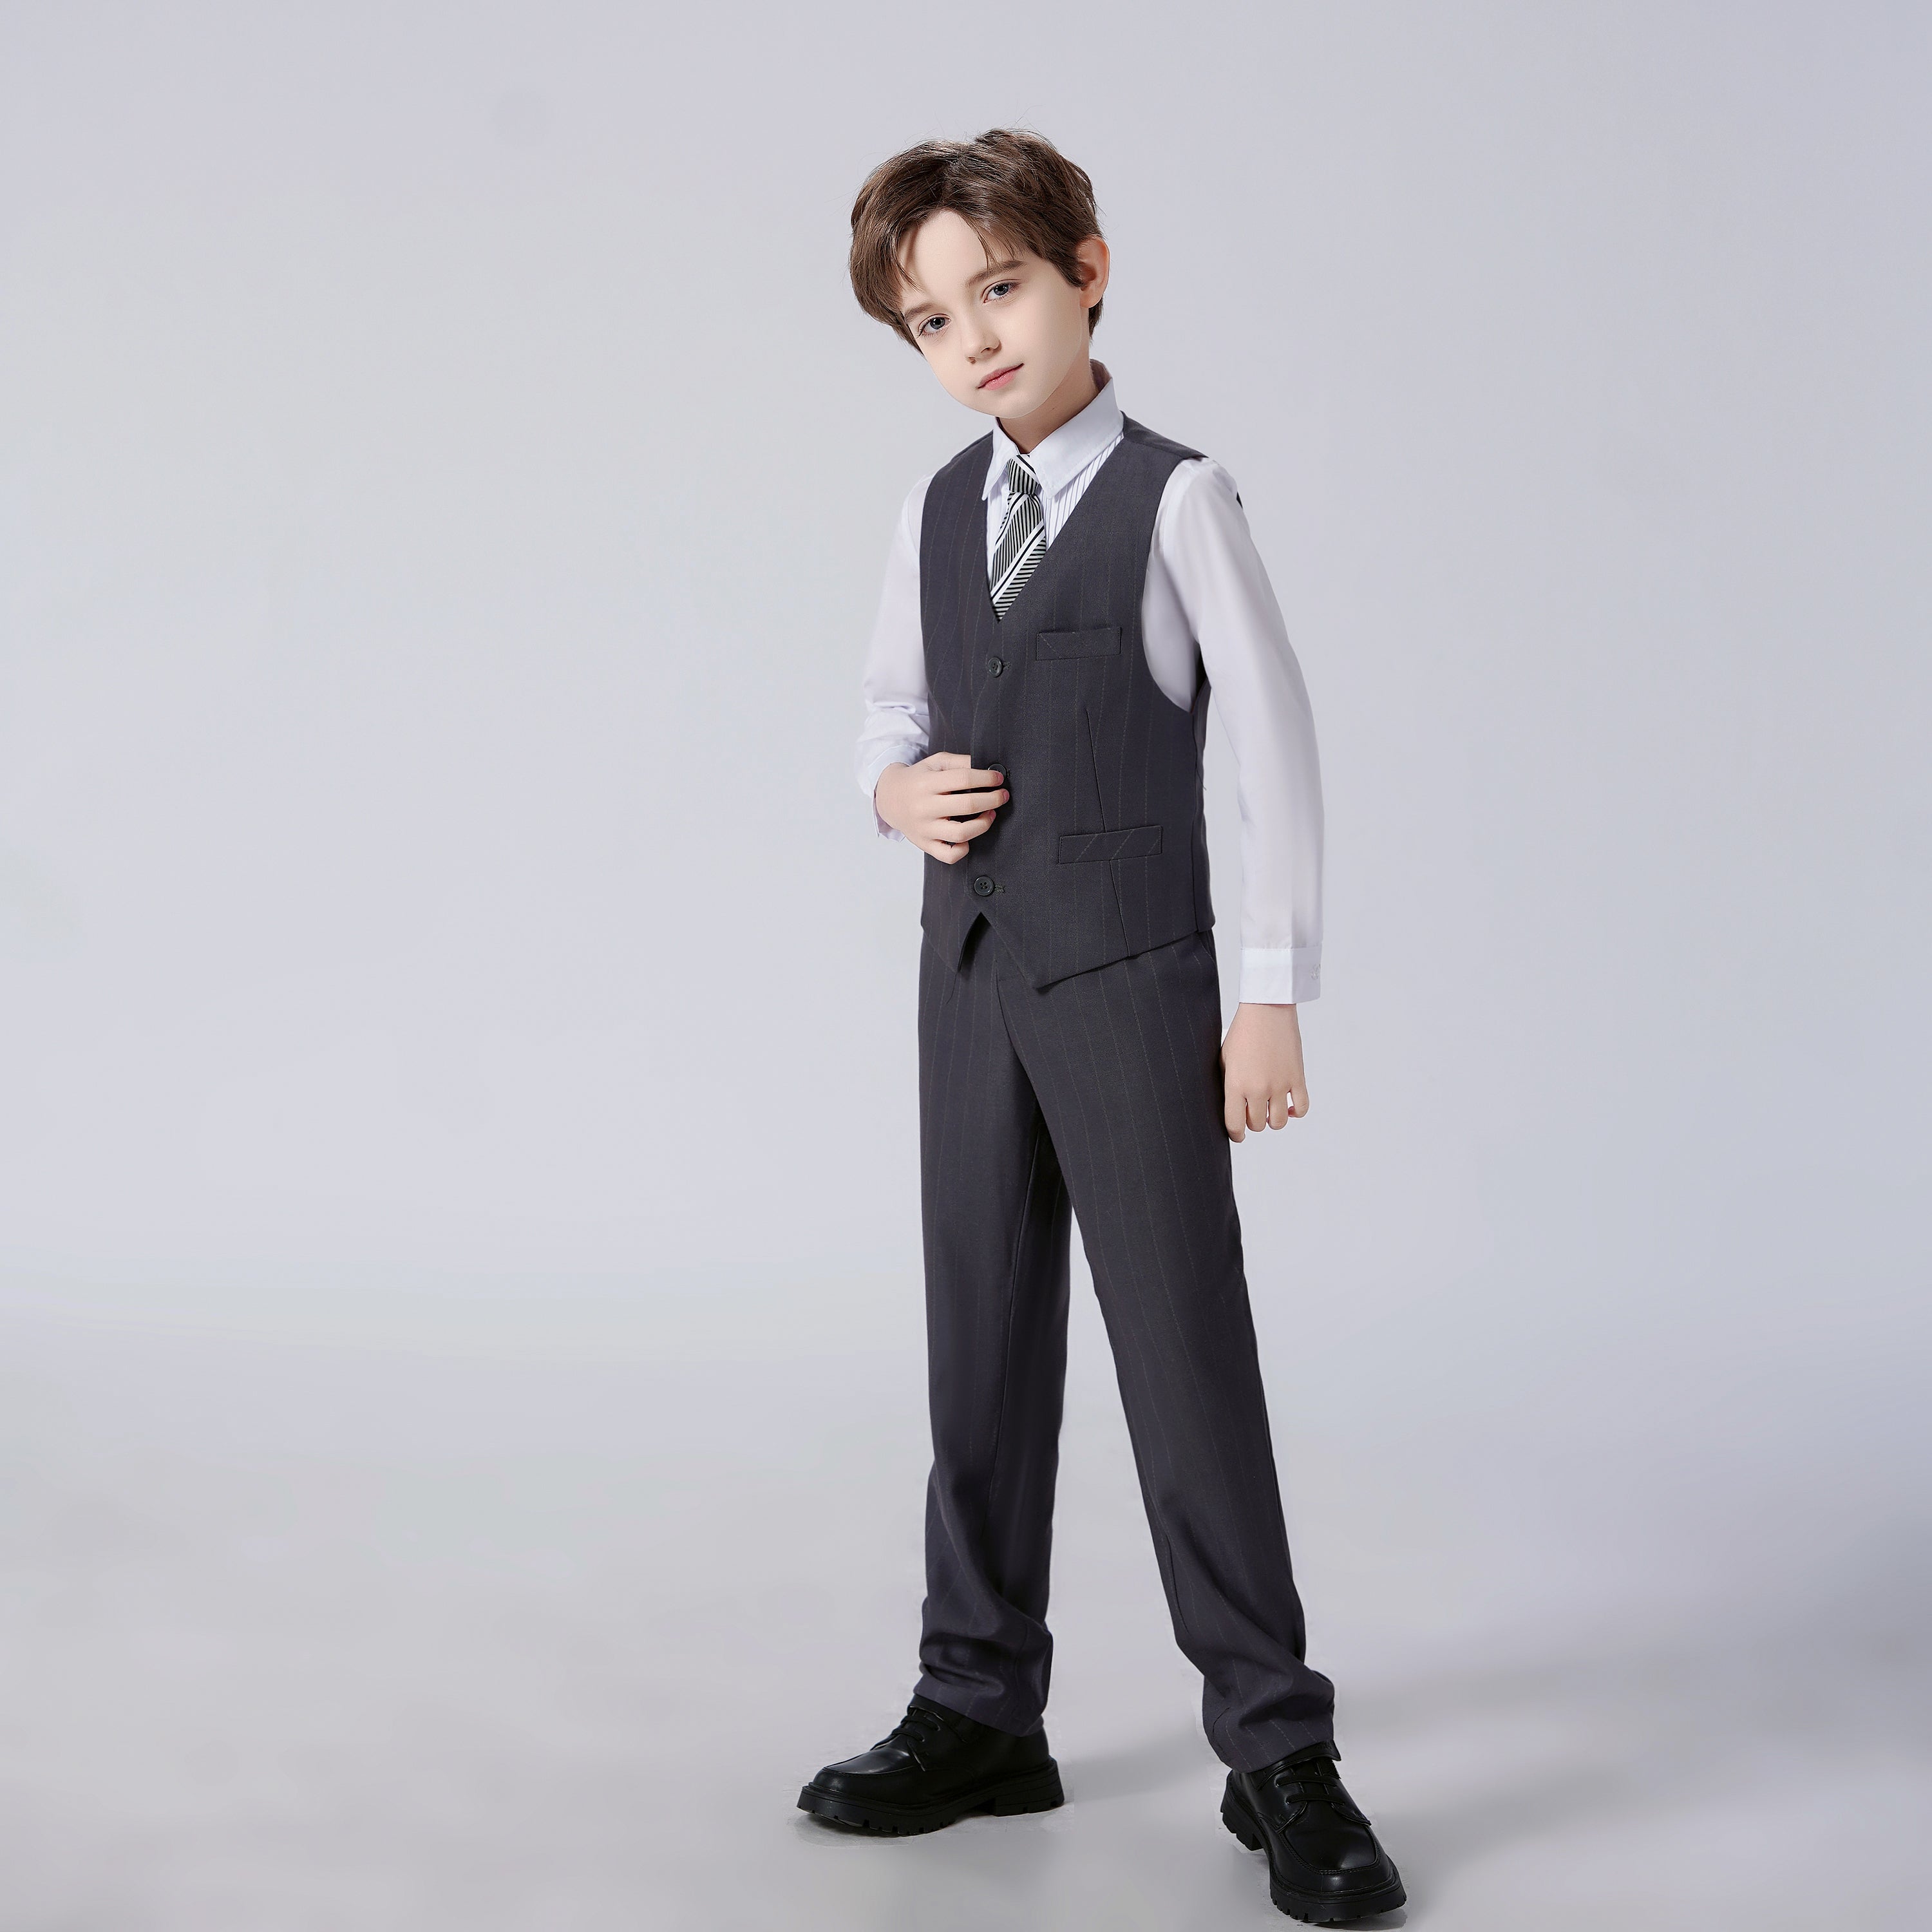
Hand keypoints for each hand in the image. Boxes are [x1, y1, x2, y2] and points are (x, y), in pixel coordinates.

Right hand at [875, 752, 1009, 862]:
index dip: (986, 778)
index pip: (964, 778)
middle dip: (992, 800)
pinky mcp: (924, 844)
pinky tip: (969, 838)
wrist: (889, 798)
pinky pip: (949, 855)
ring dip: (983, 824)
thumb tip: (986, 767)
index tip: (998, 779)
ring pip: (961, 833)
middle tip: (1002, 796)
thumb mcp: (934, 763)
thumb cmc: (918, 779)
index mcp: (926, 783)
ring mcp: (924, 829)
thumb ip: (959, 762)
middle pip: (967, 805)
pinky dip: (963, 849)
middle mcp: (924, 807)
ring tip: (990, 815)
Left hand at [1220, 1002, 1308, 1139]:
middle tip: (1252, 1111)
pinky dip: (1296, 1112)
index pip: (1235, 1124)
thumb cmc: (1242, 1032)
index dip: (1235, 1134)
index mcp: (1236, 1084)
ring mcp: (1280, 1084)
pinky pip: (1302, 1108)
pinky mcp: (1298, 1078)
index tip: (1237, 1134)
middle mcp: (1259, 1088)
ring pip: (1279, 1122)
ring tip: (1269, 1108)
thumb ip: (1227, 1086)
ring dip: (1273, 1119)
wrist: (1266, 1011)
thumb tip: (1230, 1107)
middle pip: (1257, 1125)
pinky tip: (1288, 1106)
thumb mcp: (1224, 1059)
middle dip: (1253, 1122)